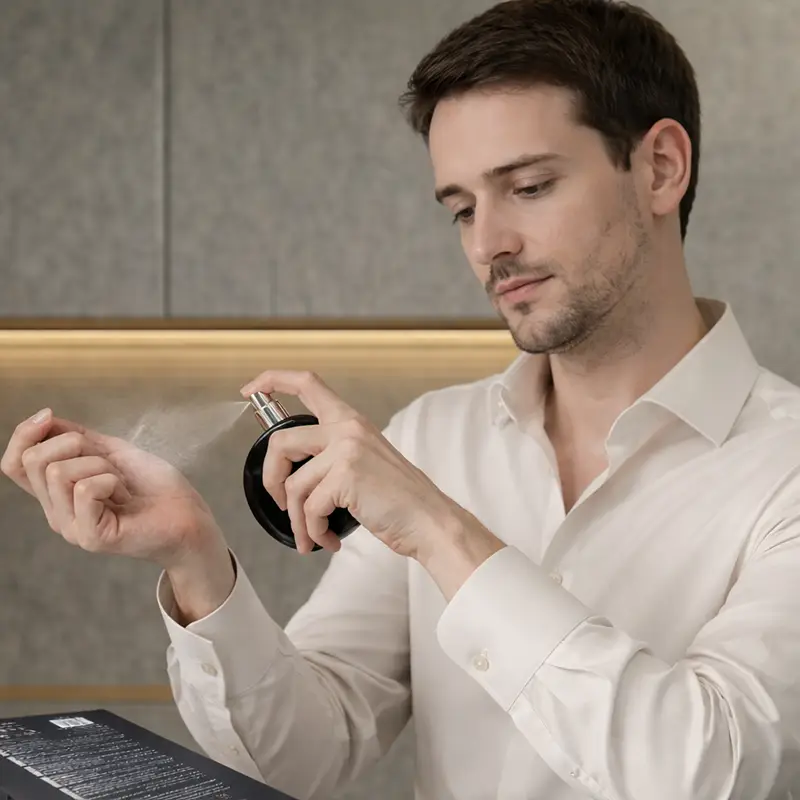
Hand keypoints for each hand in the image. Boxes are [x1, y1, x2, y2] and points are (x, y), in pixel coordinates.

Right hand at [1, 408, 225, 569]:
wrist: (188, 515)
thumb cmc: (154, 486)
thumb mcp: (111, 451)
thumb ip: (75, 438)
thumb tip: (43, 419)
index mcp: (56, 493)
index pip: (12, 464)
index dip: (22, 434)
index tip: (48, 416)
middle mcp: (56, 513)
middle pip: (34, 460)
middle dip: (76, 445)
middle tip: (109, 464)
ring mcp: (72, 528)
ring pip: (59, 472)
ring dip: (100, 465)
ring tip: (121, 484)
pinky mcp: (91, 537)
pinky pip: (84, 489)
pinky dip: (111, 480)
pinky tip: (125, 495)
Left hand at [240, 370, 467, 557]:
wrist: (430, 522)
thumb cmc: (400, 500)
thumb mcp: (367, 462)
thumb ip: (335, 455)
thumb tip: (295, 474)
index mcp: (352, 420)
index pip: (307, 383)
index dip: (271, 381)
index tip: (249, 391)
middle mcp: (347, 428)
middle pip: (280, 442)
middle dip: (271, 478)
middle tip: (281, 504)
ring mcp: (346, 450)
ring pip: (293, 485)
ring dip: (297, 519)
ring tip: (311, 536)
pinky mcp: (345, 476)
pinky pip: (309, 508)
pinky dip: (313, 531)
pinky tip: (328, 541)